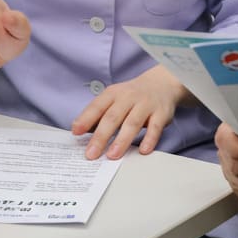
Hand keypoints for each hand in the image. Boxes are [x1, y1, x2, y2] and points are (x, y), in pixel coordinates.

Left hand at [71, 65, 189, 159]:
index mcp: (113, 94)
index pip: (97, 107)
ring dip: (122, 140)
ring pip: (132, 123)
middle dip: (101, 136)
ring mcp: (145, 105)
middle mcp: (128, 98)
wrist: (161, 83)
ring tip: (112, 155)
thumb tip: (79, 129)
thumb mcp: (113, 98)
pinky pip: (155, 127)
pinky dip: (150, 139)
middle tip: (91, 153)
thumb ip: (98, 113)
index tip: (76, 132)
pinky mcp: (160, 114)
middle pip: (112, 117)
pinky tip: (143, 150)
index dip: (86, 119)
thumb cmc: (132, 95)